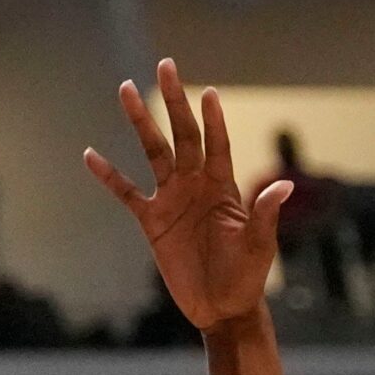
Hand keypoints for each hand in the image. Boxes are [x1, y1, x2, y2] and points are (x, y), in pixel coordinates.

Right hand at [85, 58, 288, 330]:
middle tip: (166, 66)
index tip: (208, 93)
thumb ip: (265, 214)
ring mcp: (172, 199)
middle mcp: (196, 185)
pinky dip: (109, 175)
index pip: (218, 144)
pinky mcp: (152, 220)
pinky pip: (126, 192)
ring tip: (126, 89)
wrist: (222, 308)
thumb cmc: (246, 278)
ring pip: (154, 151)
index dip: (213, 120)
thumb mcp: (259, 247)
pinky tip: (91, 155)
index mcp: (224, 187)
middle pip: (183, 135)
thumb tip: (284, 186)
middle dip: (174, 102)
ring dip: (141, 121)